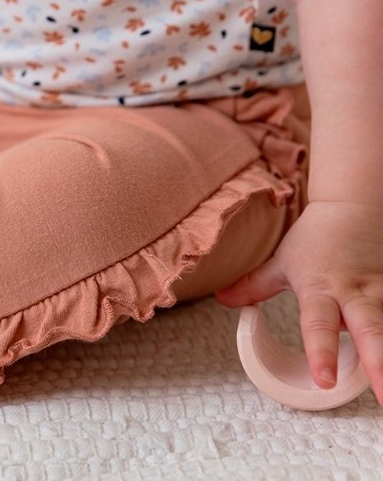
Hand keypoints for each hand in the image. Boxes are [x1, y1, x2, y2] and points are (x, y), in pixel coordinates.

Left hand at [216, 201, 382, 404]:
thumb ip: (253, 286)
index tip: (325, 380)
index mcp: (319, 288)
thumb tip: (221, 300)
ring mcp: (381, 290)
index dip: (321, 352)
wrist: (351, 206)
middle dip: (378, 363)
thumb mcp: (280, 263)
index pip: (317, 324)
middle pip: (369, 329)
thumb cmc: (313, 239)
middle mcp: (353, 292)